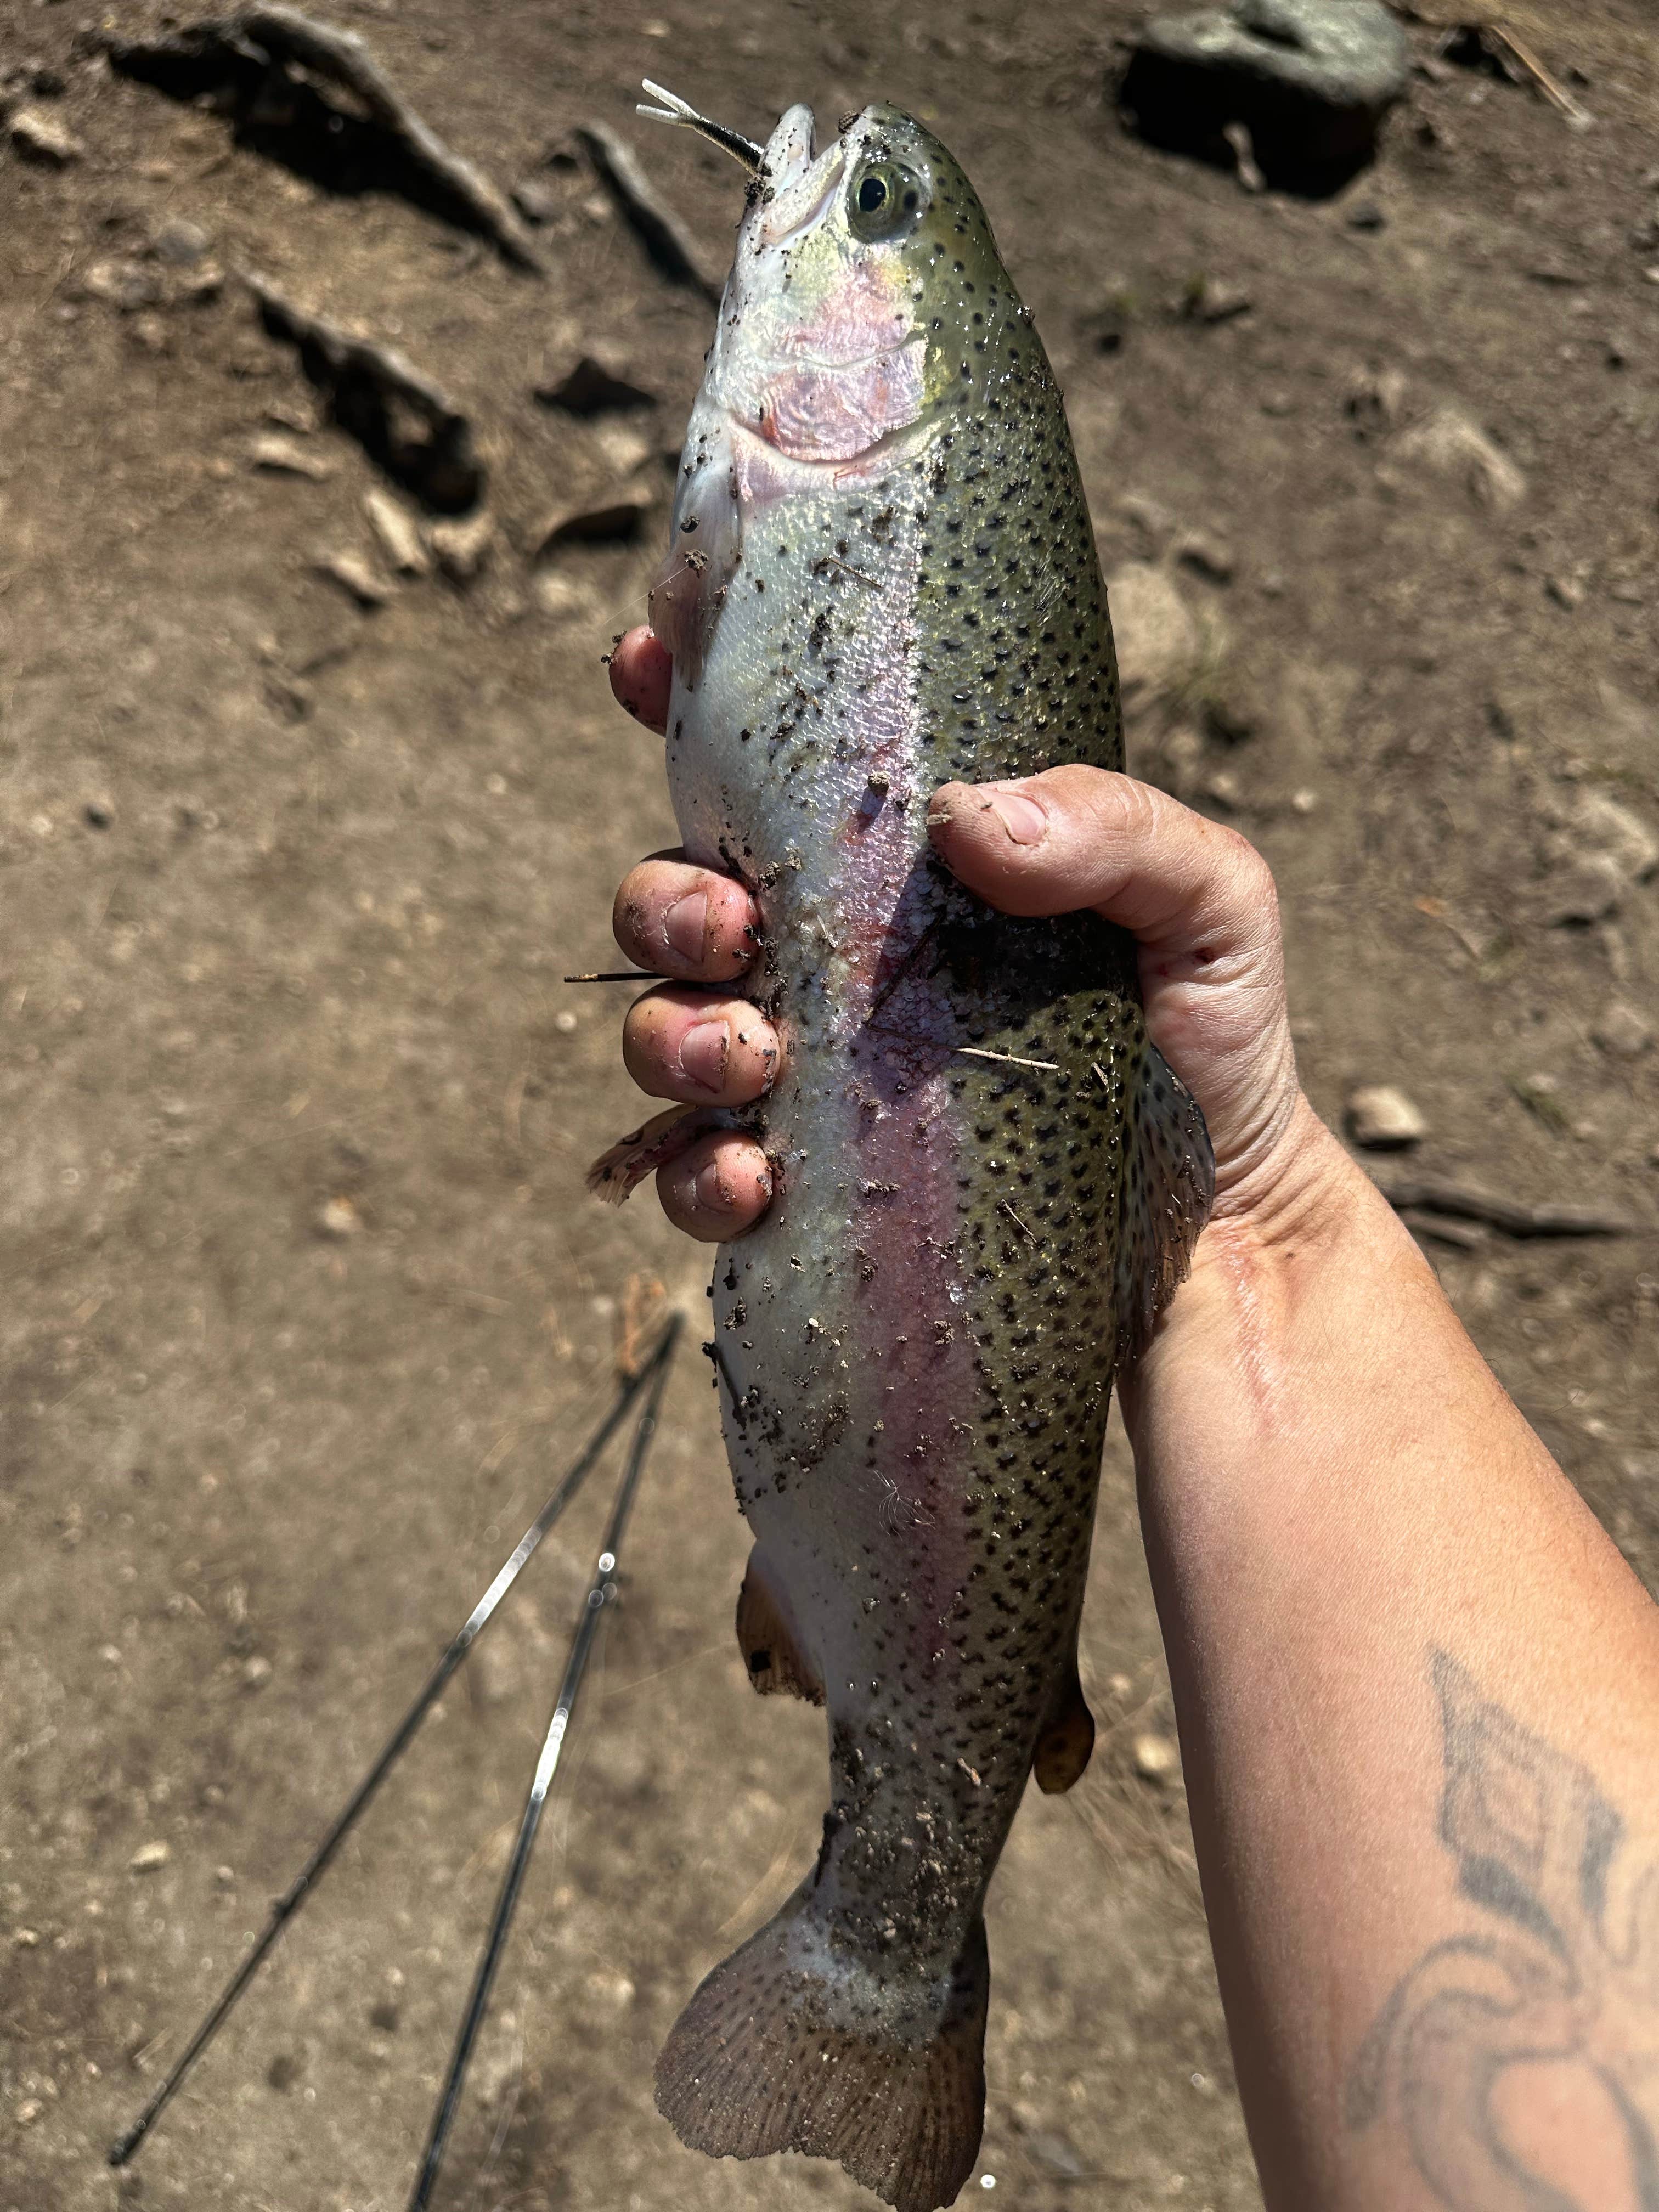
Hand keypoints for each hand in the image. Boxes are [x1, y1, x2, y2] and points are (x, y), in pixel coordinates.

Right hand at [606, 624, 1329, 1246]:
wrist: (1229, 1235)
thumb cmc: (1211, 1048)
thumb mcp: (1209, 908)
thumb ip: (1120, 832)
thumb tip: (970, 817)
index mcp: (903, 869)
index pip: (767, 767)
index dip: (680, 696)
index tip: (643, 659)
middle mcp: (833, 964)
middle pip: (678, 902)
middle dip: (667, 901)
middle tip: (731, 923)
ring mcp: (809, 1082)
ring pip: (665, 1034)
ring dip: (671, 1034)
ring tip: (750, 1054)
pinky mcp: (807, 1199)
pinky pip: (699, 1181)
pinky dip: (701, 1175)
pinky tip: (754, 1178)